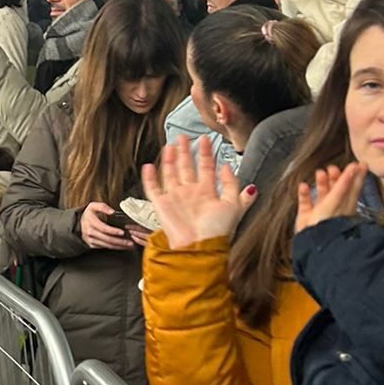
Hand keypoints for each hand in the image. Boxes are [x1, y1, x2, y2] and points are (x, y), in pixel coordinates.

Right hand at [79, 201, 140, 251]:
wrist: (78, 224)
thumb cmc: (88, 214)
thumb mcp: (93, 206)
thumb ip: (103, 207)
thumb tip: (112, 211)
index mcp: (91, 222)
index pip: (103, 228)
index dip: (113, 231)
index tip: (122, 232)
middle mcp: (91, 232)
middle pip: (107, 239)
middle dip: (119, 242)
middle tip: (130, 242)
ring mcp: (91, 240)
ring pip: (107, 245)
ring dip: (119, 246)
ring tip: (129, 246)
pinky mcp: (92, 245)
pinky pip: (104, 247)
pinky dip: (114, 248)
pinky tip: (121, 247)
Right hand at [142, 136, 256, 249]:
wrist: (198, 247)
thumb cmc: (217, 232)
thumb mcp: (234, 206)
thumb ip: (233, 186)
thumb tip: (229, 166)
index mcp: (208, 193)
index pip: (206, 167)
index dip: (206, 153)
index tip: (206, 139)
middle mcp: (191, 194)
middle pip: (187, 167)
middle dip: (186, 151)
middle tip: (183, 136)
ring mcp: (175, 198)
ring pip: (171, 173)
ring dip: (170, 159)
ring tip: (170, 145)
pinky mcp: (161, 205)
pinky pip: (153, 188)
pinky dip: (150, 178)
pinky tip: (149, 166)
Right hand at [295, 161, 366, 234]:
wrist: (311, 243)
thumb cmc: (327, 223)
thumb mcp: (336, 200)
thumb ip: (343, 184)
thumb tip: (354, 168)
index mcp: (346, 205)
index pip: (354, 187)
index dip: (358, 175)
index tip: (361, 163)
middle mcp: (334, 208)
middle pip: (337, 189)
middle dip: (335, 177)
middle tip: (332, 167)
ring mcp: (320, 213)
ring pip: (322, 194)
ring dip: (321, 183)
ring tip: (319, 173)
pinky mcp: (306, 217)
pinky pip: (305, 202)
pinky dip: (304, 193)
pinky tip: (303, 186)